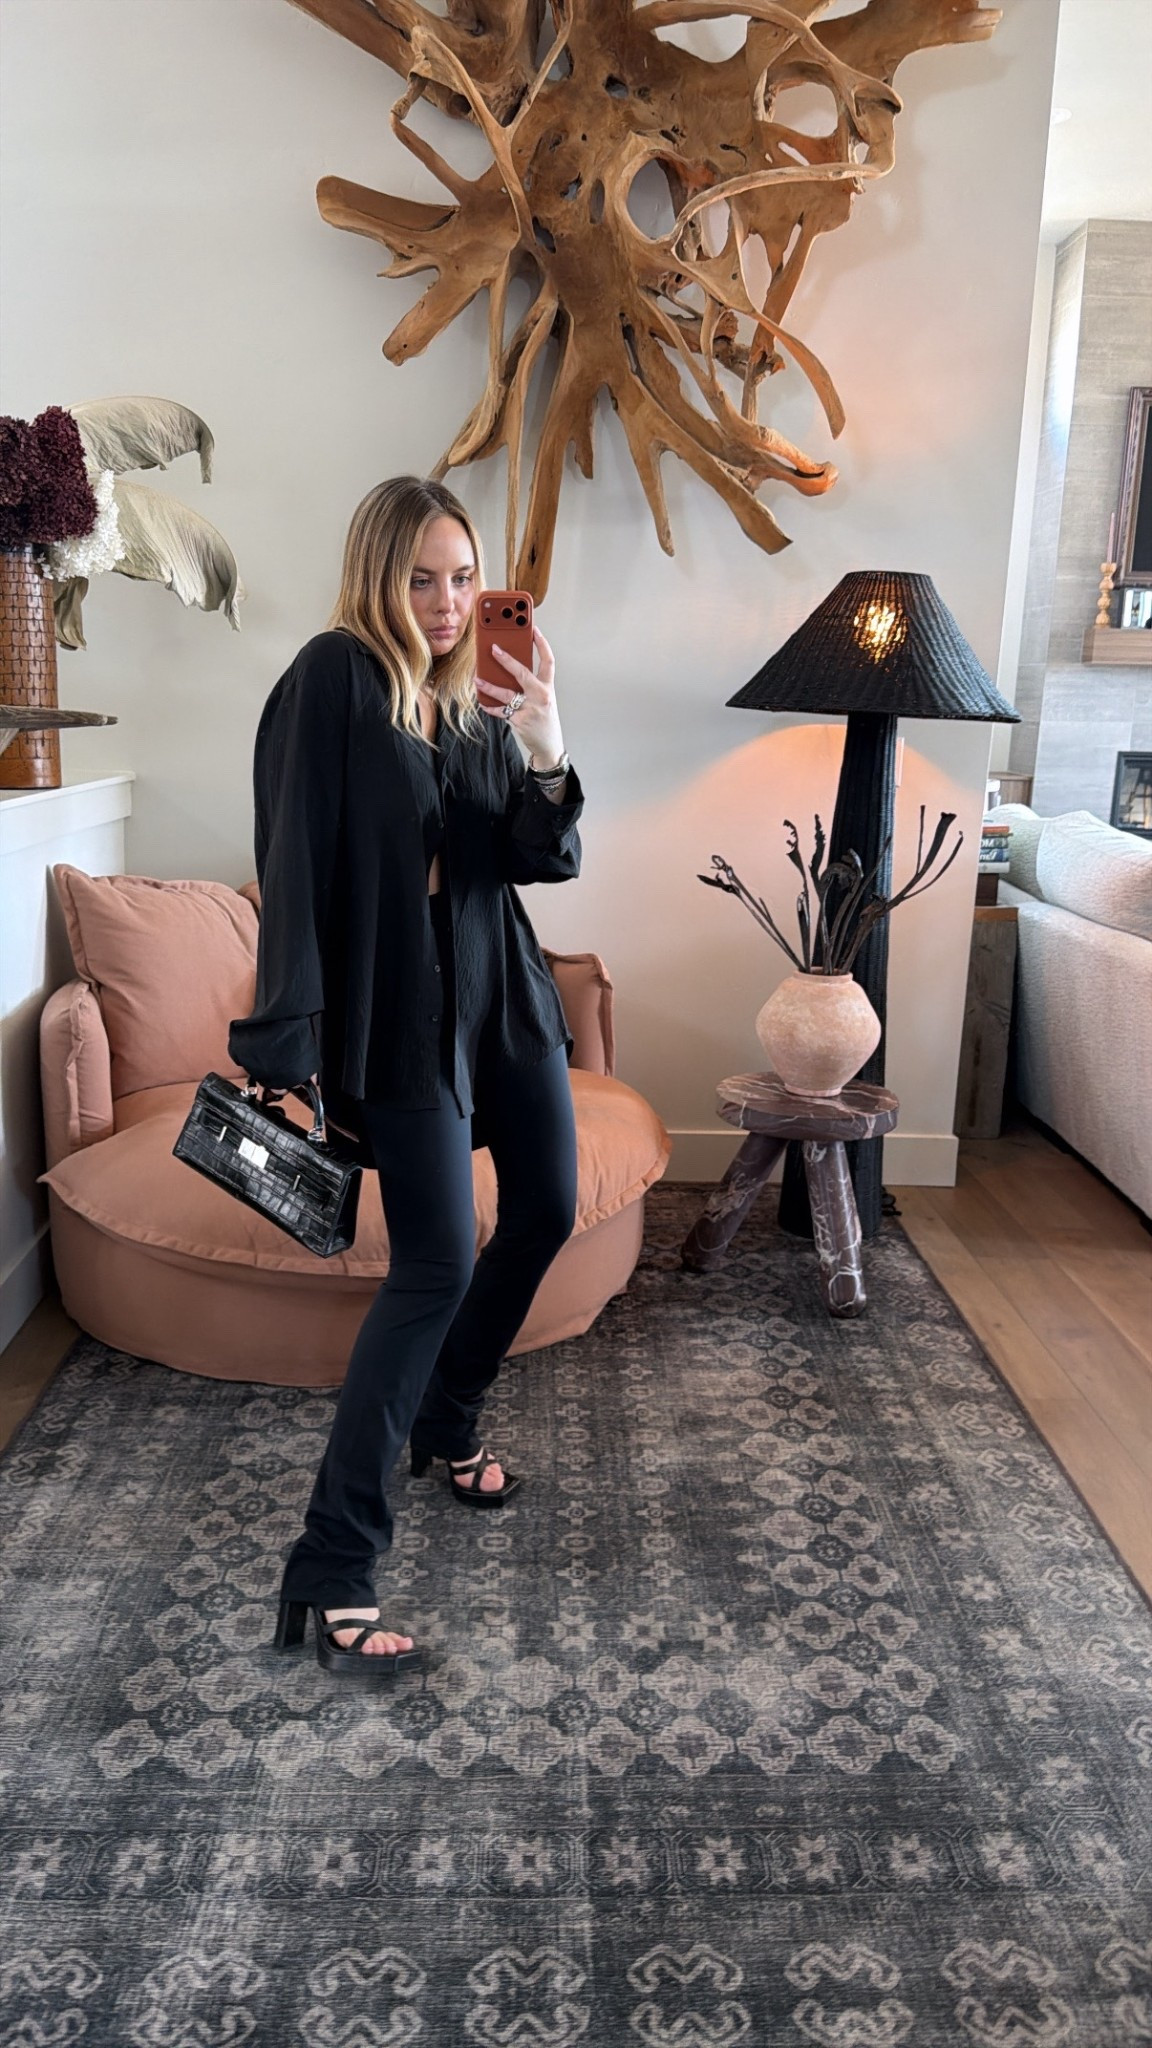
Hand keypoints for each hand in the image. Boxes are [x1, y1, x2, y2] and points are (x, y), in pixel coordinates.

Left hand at [475, 625, 564, 766]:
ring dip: (489, 685)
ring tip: (477, 678)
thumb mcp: (543, 699)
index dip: (542, 644)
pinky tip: (482, 702)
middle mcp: (541, 696)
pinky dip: (490, 707)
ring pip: (506, 693)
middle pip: (522, 672)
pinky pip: (500, 711)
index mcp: (548, 688)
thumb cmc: (544, 719)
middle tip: (494, 649)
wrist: (549, 746)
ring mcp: (530, 709)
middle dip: (506, 660)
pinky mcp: (519, 721)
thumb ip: (531, 685)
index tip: (534, 630)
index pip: (548, 661)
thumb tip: (509, 669)